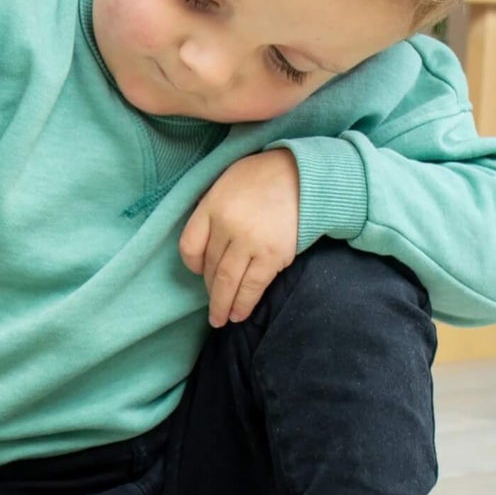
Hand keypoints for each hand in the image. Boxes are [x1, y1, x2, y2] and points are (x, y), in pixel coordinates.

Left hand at [178, 150, 299, 326]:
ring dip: (223, 305)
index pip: (189, 245)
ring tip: (221, 320)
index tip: (199, 272)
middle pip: (210, 267)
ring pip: (227, 281)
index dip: (192, 264)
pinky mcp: (272, 255)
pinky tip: (239, 314)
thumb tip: (206, 247)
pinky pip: (252, 286)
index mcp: (212, 206)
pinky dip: (244, 303)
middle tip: (213, 308)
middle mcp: (227, 225)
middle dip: (211, 291)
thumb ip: (212, 211)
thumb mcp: (226, 183)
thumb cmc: (263, 178)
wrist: (306, 175)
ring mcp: (249, 241)